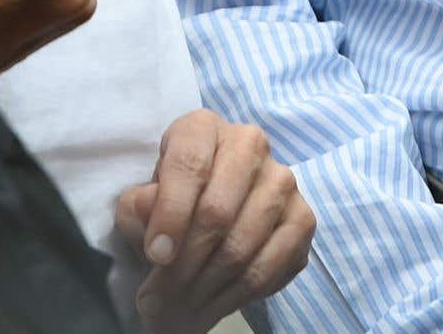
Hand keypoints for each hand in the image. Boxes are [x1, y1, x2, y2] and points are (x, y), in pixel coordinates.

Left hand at [116, 110, 313, 331]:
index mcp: (203, 128)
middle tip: (157, 302)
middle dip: (184, 265)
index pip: (189, 165)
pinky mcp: (303, 217)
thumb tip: (153, 219)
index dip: (170, 214)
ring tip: (178, 313)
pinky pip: (270, 266)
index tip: (155, 256)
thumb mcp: (142, 201)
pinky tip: (211, 306)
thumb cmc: (171, 202)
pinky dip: (236, 296)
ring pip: (242, 245)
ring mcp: (282, 180)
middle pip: (217, 211)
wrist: (212, 210)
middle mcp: (250, 143)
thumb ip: (139, 208)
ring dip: (205, 289)